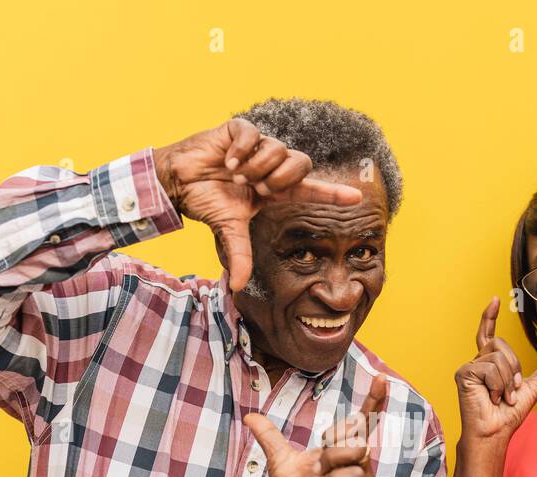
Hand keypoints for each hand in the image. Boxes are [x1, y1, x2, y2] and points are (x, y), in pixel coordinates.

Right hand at [154, 118, 363, 291]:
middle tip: (255, 188)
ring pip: (278, 149)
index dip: (333, 194)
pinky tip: (226, 161)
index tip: (357, 197)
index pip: (312, 191)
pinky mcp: (241, 130)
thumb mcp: (228, 230)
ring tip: (235, 175)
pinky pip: (254, 136)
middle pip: (301, 164)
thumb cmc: (207, 201)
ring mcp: (259, 146)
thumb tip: (238, 287)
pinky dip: (240, 152)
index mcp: (275, 190)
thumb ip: (240, 254)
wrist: (179, 180)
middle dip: (279, 178)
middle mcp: (272, 166)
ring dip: (256, 167)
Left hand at [243, 375, 388, 476]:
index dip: (373, 400)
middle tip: (316, 465)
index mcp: (340, 451)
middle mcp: (356, 462)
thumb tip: (251, 417)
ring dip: (330, 460)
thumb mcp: (280, 463)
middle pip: (354, 432)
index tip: (381, 378)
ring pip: (355, 450)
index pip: (362, 421)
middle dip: (330, 443)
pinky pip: (354, 474)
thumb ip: (270, 438)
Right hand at [455, 296, 536, 443]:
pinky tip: (491, 397)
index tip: (495, 299)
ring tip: (501, 397)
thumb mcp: (533, 389)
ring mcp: (469, 367)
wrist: (495, 432)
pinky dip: (498, 384)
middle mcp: (478, 362)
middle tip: (511, 391)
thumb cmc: (508, 415)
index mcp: (491, 364)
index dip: (490, 316)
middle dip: (514, 369)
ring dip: (507, 380)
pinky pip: (490, 367)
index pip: (489, 334)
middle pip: (501, 344)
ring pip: (498, 356)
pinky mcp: (464, 373)